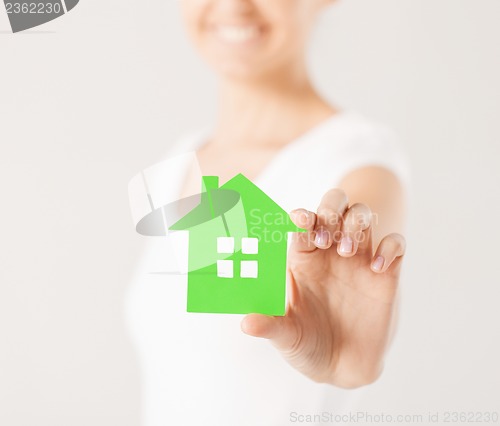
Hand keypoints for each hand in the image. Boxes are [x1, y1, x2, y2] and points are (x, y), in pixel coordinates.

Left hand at [241, 188, 405, 387]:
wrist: (342, 367)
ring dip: (356, 223)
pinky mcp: (386, 275)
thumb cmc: (307, 344)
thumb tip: (245, 323)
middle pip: (335, 206)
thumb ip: (269, 326)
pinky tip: (377, 267)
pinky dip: (390, 246)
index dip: (303, 217)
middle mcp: (331, 252)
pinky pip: (396, 244)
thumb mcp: (286, 336)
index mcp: (304, 258)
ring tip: (346, 250)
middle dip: (331, 211)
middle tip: (326, 237)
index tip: (300, 219)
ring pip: (363, 215)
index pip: (304, 224)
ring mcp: (359, 260)